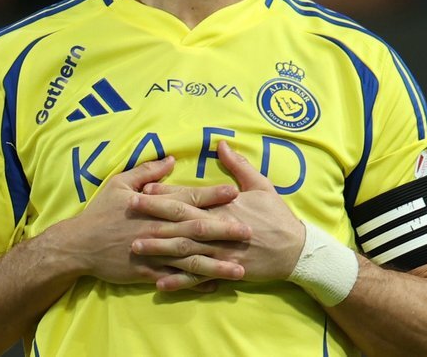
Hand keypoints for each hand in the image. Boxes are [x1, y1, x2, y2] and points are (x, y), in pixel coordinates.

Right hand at [57, 156, 250, 287]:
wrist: (77, 246)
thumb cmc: (100, 212)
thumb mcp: (120, 183)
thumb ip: (147, 171)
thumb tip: (171, 158)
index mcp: (153, 207)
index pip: (188, 199)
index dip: (212, 196)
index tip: (235, 193)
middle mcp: (158, 230)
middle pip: (196, 230)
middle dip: (224, 231)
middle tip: (249, 231)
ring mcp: (153, 254)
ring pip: (190, 260)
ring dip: (216, 264)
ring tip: (239, 269)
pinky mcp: (147, 273)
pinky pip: (175, 279)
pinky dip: (194, 283)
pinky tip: (214, 287)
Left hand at [130, 141, 305, 290]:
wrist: (297, 251)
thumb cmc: (278, 216)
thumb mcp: (261, 186)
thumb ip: (238, 166)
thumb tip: (221, 144)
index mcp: (225, 206)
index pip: (190, 197)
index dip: (166, 193)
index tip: (143, 188)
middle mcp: (219, 228)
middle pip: (181, 220)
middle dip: (154, 214)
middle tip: (129, 209)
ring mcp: (221, 252)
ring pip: (185, 250)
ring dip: (159, 248)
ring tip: (135, 245)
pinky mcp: (225, 271)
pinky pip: (198, 278)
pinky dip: (179, 281)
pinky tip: (159, 282)